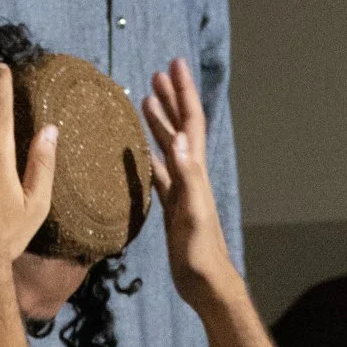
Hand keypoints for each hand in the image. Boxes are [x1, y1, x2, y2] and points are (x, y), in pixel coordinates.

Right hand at [140, 59, 237, 303]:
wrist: (205, 283)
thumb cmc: (200, 252)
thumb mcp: (192, 213)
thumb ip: (188, 177)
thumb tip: (181, 139)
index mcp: (195, 171)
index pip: (191, 123)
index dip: (183, 93)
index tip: (174, 64)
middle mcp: (191, 175)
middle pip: (181, 127)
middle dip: (172, 98)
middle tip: (159, 73)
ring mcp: (182, 190)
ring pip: (170, 146)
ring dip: (160, 122)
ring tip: (147, 99)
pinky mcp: (173, 206)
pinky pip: (160, 172)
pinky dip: (151, 155)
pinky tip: (140, 150)